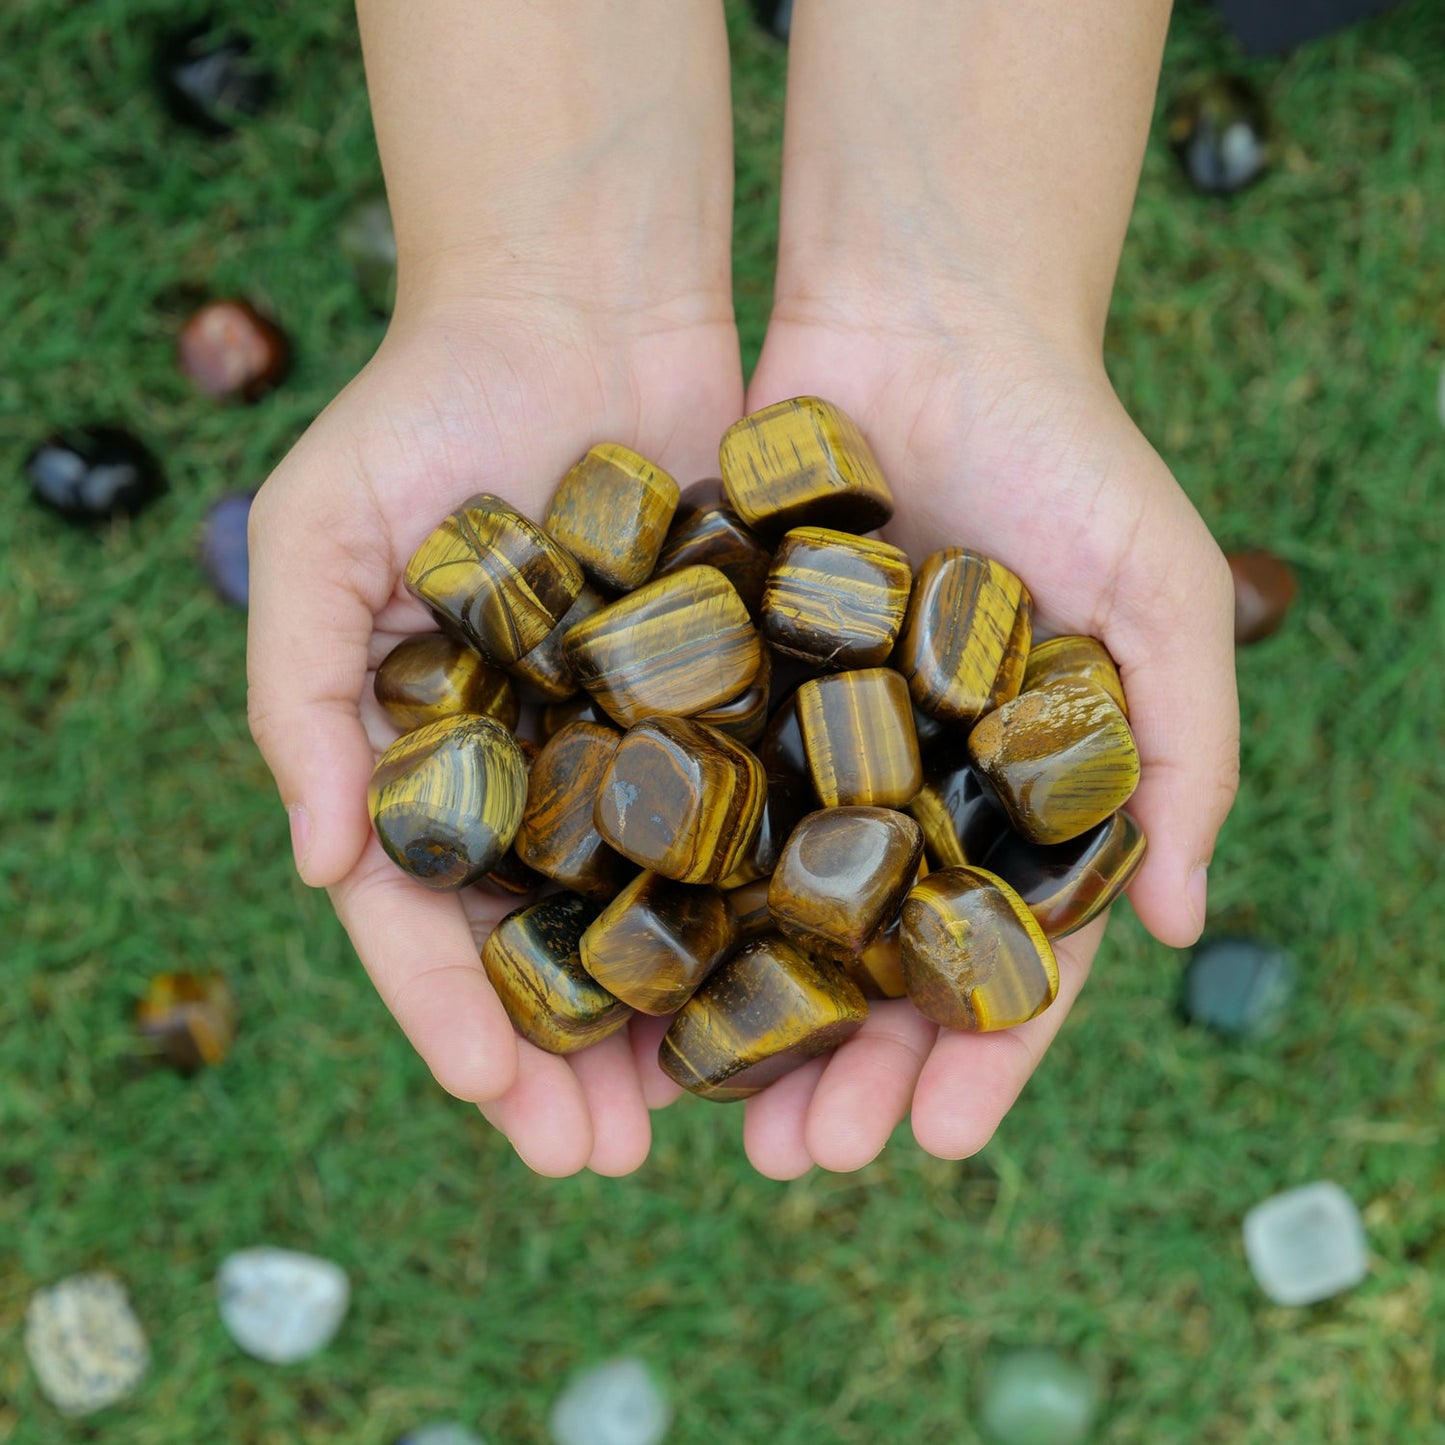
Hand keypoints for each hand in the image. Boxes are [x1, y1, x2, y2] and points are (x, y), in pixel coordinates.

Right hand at [247, 294, 741, 1175]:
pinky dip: (771, 894)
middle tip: (607, 1157)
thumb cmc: (425, 406)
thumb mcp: (316, 537)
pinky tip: (801, 977)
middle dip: (574, 1057)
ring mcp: (647, 735)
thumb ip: (298, 697)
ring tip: (708, 1114)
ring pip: (663, 905)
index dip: (458, 1019)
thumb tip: (321, 868)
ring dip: (679, 1012)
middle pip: (555, 943)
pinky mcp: (743, 685)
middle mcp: (543, 766)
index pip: (435, 921)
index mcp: (438, 760)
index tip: (504, 1108)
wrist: (577, 296)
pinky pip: (759, 806)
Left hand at [736, 297, 1239, 1177]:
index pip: (996, 958)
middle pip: (865, 959)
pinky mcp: (712, 677)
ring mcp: (800, 739)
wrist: (925, 318)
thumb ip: (1184, 755)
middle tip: (793, 1157)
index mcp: (1006, 796)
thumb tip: (1175, 926)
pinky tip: (621, 954)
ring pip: (758, 903)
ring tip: (696, 1100)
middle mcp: (899, 786)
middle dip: (838, 1064)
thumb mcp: (1161, 597)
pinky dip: (654, 875)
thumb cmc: (1067, 451)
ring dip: (732, 1006)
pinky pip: (678, 793)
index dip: (975, 1058)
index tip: (932, 1139)